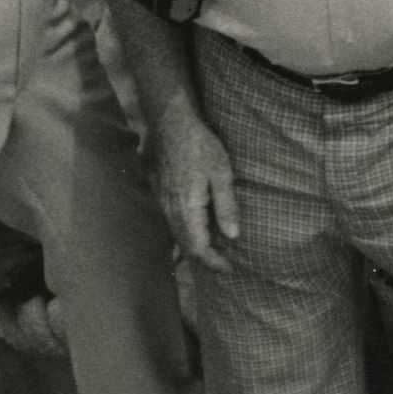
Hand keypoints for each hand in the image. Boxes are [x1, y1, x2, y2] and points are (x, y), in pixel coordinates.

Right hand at [153, 106, 240, 269]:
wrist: (171, 124)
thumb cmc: (200, 146)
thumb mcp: (221, 174)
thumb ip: (226, 207)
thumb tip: (232, 237)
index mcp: (187, 209)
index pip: (198, 249)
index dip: (214, 263)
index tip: (231, 269)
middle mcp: (170, 211)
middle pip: (186, 247)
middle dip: (206, 259)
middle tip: (226, 263)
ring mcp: (162, 203)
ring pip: (177, 236)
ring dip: (196, 246)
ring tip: (216, 248)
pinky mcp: (160, 194)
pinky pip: (172, 223)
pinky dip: (187, 232)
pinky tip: (200, 226)